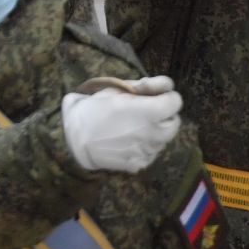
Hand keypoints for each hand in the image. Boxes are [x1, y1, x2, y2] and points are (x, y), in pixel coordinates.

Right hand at [61, 76, 181, 173]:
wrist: (73, 139)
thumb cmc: (93, 109)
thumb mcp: (115, 89)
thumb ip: (144, 85)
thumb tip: (165, 85)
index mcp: (148, 111)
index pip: (176, 101)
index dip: (166, 96)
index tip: (153, 96)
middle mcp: (153, 133)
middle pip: (174, 122)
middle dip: (164, 115)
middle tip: (145, 112)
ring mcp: (147, 151)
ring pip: (163, 139)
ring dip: (155, 131)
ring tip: (133, 127)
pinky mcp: (140, 164)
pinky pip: (151, 153)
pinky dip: (145, 146)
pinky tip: (128, 141)